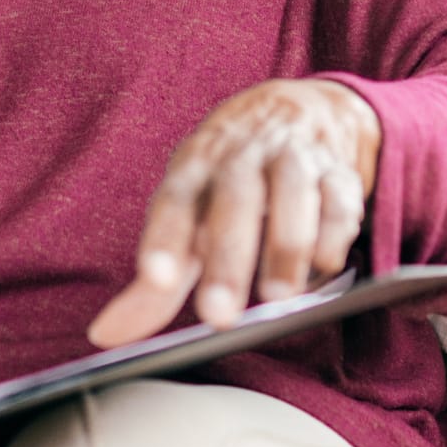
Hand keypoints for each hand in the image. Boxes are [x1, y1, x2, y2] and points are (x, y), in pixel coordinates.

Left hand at [86, 78, 380, 347]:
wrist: (296, 112)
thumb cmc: (228, 180)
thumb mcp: (188, 216)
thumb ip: (157, 281)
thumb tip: (107, 334)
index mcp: (196, 166)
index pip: (174, 200)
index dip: (165, 238)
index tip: (156, 278)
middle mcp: (242, 156)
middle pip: (234, 200)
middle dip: (228, 258)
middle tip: (220, 316)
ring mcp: (292, 158)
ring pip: (292, 193)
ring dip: (286, 246)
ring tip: (279, 297)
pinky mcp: (337, 172)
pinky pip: (339, 200)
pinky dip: (334, 234)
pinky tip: (324, 264)